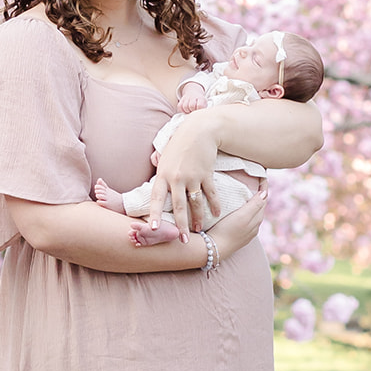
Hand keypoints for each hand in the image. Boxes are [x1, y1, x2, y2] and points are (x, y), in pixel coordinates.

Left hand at [148, 109, 221, 238]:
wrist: (199, 130)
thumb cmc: (179, 142)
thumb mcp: (164, 154)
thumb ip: (160, 170)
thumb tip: (153, 179)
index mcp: (163, 174)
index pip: (156, 198)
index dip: (154, 214)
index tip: (153, 229)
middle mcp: (176, 178)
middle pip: (179, 207)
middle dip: (181, 226)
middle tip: (183, 240)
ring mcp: (192, 177)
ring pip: (196, 203)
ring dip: (198, 218)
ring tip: (200, 229)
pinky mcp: (206, 174)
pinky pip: (211, 193)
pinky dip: (215, 204)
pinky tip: (217, 213)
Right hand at [177, 88, 206, 113]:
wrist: (193, 92)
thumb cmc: (200, 101)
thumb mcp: (205, 104)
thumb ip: (204, 109)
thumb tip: (201, 115)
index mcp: (201, 98)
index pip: (200, 105)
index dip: (199, 110)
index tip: (199, 111)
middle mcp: (193, 97)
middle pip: (191, 106)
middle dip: (193, 111)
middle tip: (194, 112)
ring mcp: (187, 98)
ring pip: (185, 106)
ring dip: (187, 111)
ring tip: (190, 111)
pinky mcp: (181, 100)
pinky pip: (179, 106)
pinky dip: (182, 110)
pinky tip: (186, 110)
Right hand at [207, 185, 267, 261]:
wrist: (213, 249)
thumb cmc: (227, 230)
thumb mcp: (242, 216)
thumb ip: (254, 205)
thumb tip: (265, 193)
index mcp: (257, 219)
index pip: (263, 199)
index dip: (263, 187)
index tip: (262, 175)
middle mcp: (254, 226)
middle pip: (259, 206)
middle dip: (259, 194)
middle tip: (254, 181)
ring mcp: (247, 232)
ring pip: (252, 214)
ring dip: (252, 203)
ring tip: (246, 193)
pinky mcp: (238, 236)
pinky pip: (246, 221)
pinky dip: (245, 212)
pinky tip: (238, 211)